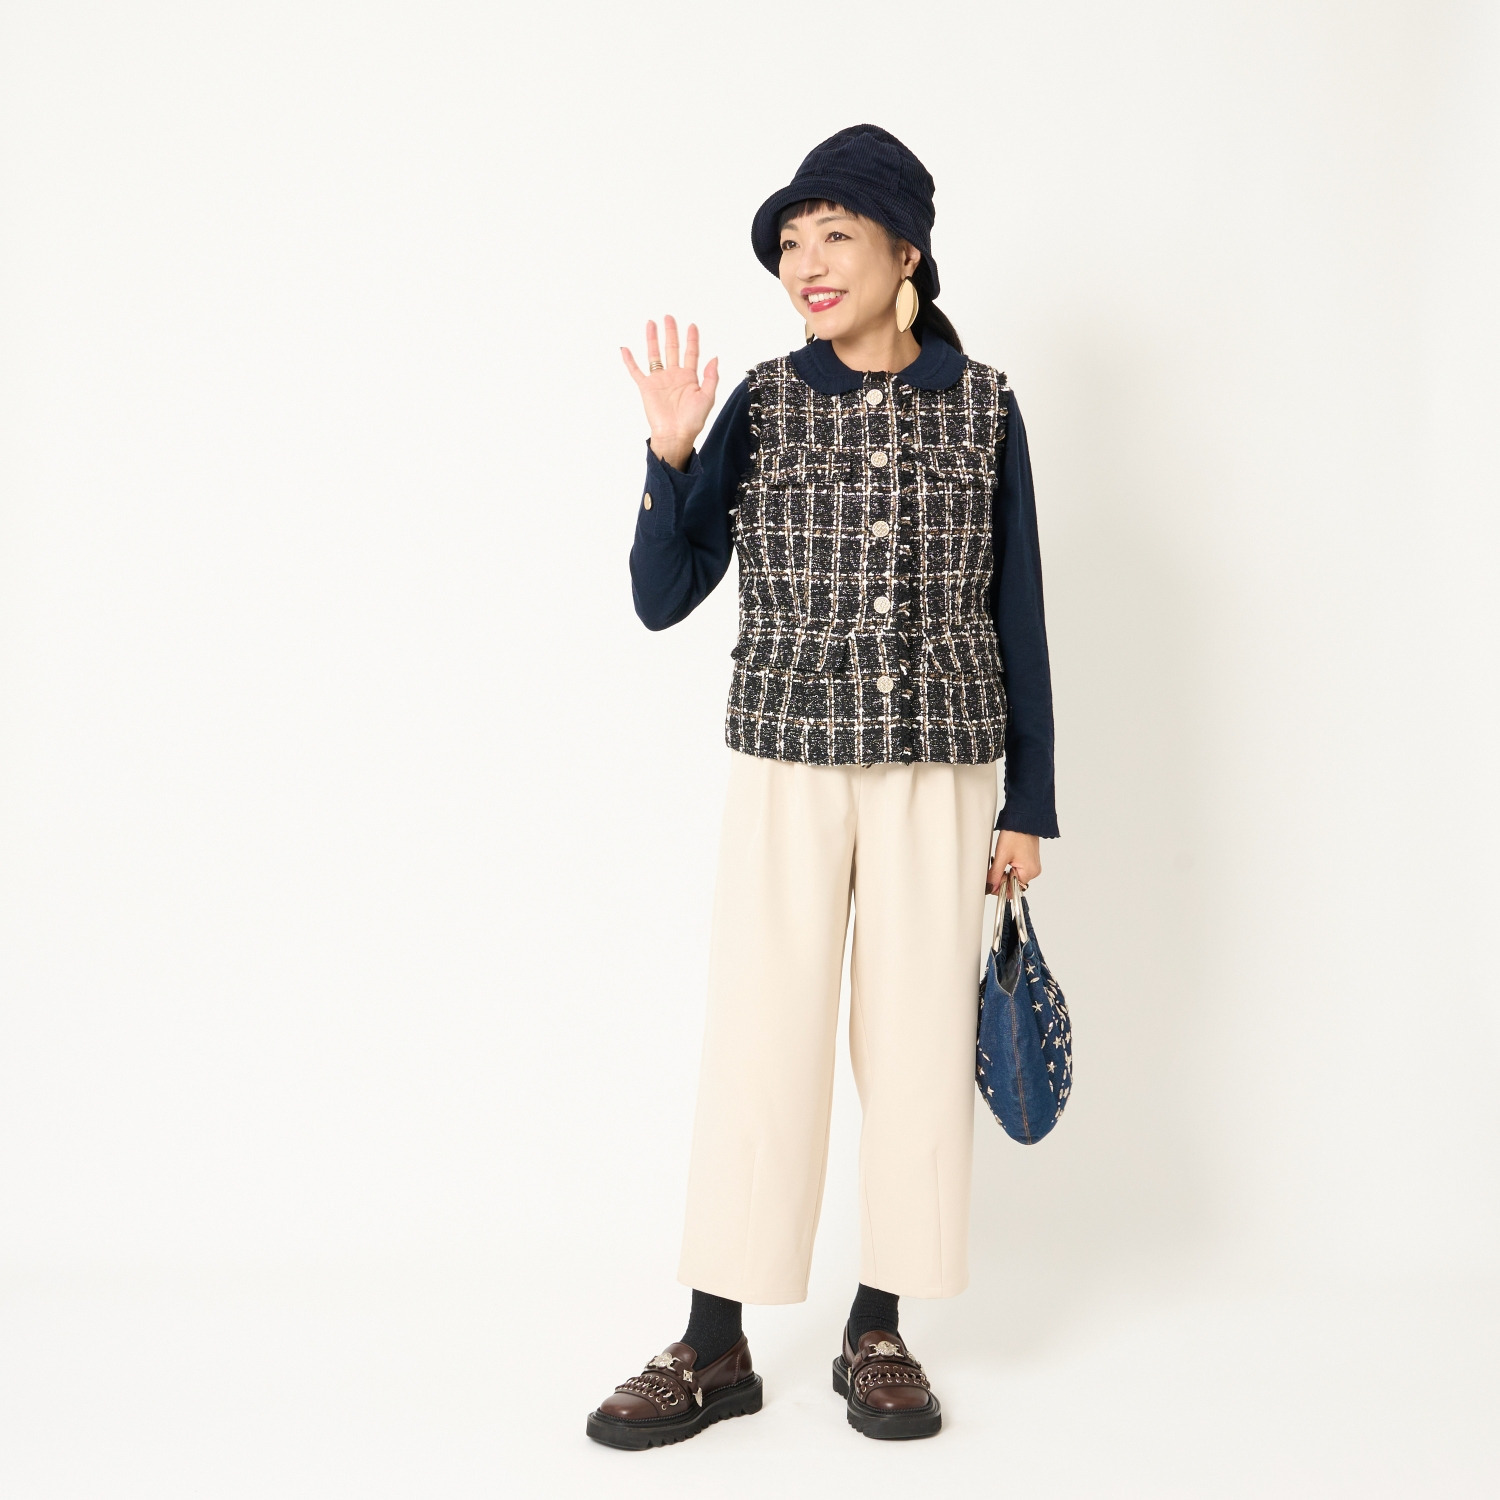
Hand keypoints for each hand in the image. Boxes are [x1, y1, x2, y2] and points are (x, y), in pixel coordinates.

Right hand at [621, 315, 718, 469]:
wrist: (675, 435)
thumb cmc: (692, 421)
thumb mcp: (707, 397)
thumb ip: (711, 377)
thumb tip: (714, 357)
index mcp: (689, 377)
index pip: (691, 353)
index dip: (692, 339)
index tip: (692, 326)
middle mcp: (673, 376)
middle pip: (672, 348)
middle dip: (671, 332)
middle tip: (669, 317)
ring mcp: (659, 380)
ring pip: (654, 355)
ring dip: (652, 339)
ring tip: (651, 323)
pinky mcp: (646, 387)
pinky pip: (636, 371)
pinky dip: (629, 360)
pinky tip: (625, 349)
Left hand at [987, 831, 1040, 894]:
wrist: (1023, 819)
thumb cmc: (1016, 834)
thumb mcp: (1002, 855)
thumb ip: (995, 874)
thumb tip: (990, 887)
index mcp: (1030, 871)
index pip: (1013, 890)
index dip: (1000, 887)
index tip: (991, 881)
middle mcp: (1034, 871)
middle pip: (1014, 884)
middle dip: (1002, 878)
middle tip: (995, 866)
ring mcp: (1032, 865)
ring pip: (1015, 876)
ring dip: (1005, 872)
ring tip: (1000, 859)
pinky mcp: (1030, 860)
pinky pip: (1018, 869)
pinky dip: (1009, 867)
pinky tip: (1006, 857)